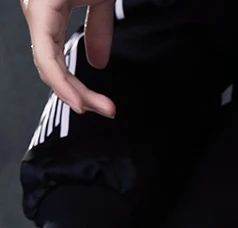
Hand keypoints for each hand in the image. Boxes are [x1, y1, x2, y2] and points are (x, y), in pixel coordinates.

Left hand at [20, 0, 116, 116]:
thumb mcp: (100, 0)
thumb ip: (98, 31)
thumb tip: (98, 64)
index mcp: (47, 7)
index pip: (53, 58)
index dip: (73, 86)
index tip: (101, 106)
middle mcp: (36, 8)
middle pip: (49, 67)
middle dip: (77, 95)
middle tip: (106, 111)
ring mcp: (37, 7)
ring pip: (47, 66)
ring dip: (74, 93)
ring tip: (101, 108)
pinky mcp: (42, 5)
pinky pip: (47, 54)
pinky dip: (62, 81)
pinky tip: (78, 100)